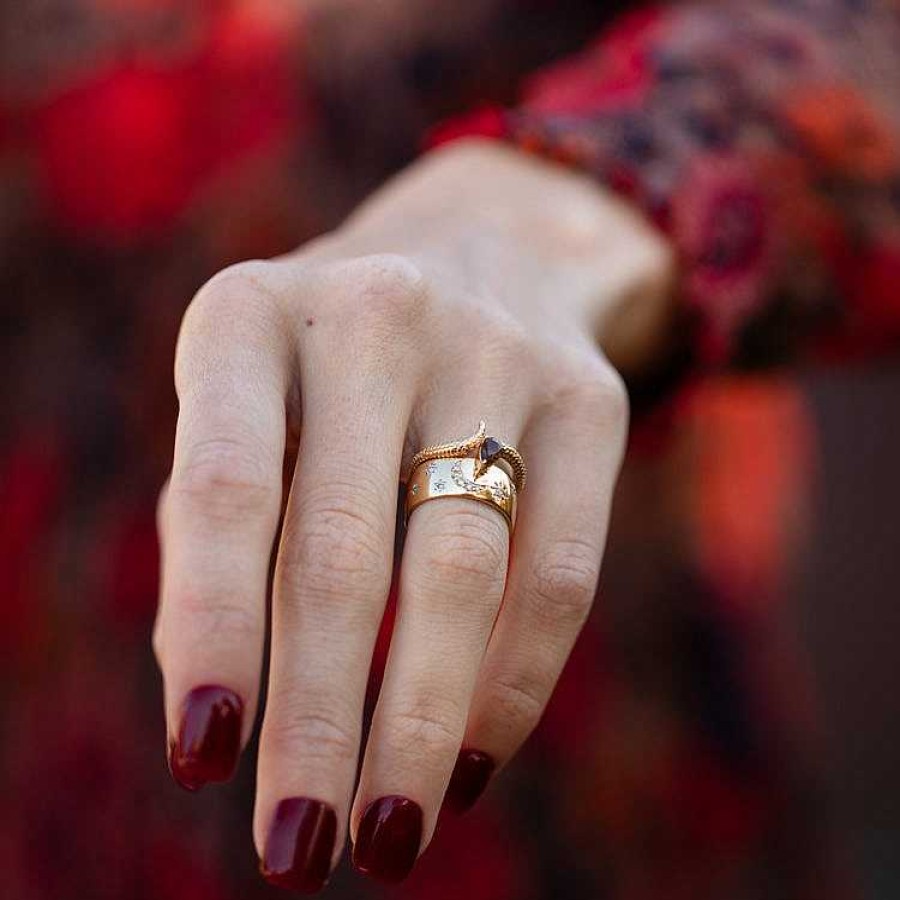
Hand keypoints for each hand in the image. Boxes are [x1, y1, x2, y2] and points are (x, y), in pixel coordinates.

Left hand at [154, 139, 672, 888]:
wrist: (488, 246)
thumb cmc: (334, 365)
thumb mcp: (255, 407)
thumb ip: (221, 532)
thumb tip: (226, 702)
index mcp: (249, 315)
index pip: (222, 489)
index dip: (209, 628)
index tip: (207, 759)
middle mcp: (373, 313)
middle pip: (342, 552)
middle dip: (318, 719)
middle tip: (297, 848)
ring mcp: (493, 347)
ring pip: (460, 572)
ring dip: (420, 724)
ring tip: (389, 833)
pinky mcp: (589, 394)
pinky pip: (561, 568)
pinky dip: (514, 682)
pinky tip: (472, 758)